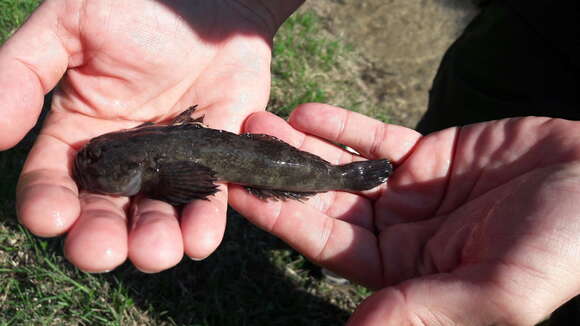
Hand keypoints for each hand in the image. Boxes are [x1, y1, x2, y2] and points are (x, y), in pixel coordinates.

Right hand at [2, 0, 300, 272]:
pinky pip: (210, 202)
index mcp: (80, 131)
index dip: (49, 203)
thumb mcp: (70, 24)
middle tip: (102, 251)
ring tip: (155, 252)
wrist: (213, 1)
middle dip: (99, 238)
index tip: (52, 216)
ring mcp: (171, 165)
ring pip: (156, 218)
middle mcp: (124, 159)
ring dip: (153, 243)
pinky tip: (198, 238)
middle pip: (103, 213)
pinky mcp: (216, 163)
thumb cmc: (139, 6)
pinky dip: (204, 224)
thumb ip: (24, 72)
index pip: (53, 180)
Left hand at [230, 103, 579, 324]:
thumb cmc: (567, 243)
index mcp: (409, 276)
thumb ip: (426, 309)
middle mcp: (403, 237)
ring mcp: (413, 194)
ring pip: (345, 170)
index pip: (330, 248)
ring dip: (304, 147)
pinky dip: (344, 126)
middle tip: (242, 145)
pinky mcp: (429, 156)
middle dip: (284, 176)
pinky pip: (377, 140)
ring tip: (263, 120)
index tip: (244, 193)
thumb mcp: (501, 287)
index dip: (286, 221)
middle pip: (327, 205)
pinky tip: (308, 112)